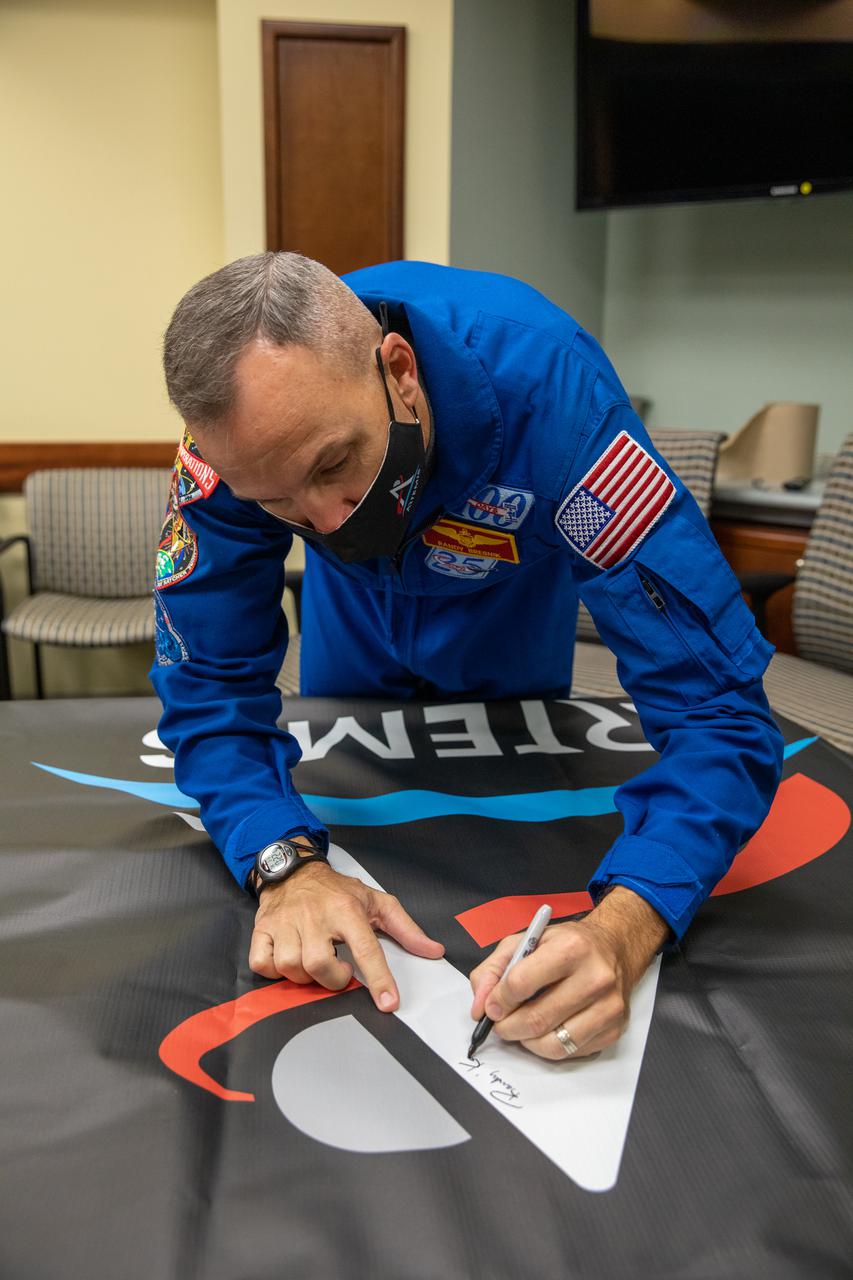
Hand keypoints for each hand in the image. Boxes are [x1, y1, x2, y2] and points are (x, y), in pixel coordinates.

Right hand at [248, 859, 444, 1011]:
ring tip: (316, 964)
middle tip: (340, 970)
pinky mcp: (263, 929)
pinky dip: (275, 971)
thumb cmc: (337, 891)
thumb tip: (433, 950)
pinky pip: (263, 964)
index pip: (366, 948)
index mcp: (347, 909)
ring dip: (306, 977)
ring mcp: (285, 922)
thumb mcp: (376, 902)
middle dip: (333, 979)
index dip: (378, 979)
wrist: (294, 870)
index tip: (388, 1003)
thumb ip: (406, 928)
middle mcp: (315, 915)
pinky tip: (289, 961)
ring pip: (291, 967)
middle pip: (319, 965)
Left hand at [468, 887, 667, 1059]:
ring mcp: (608, 1007)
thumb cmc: (567, 944)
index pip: (521, 983)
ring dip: (526, 1042)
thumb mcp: (527, 940)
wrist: (615, 947)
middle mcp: (595, 978)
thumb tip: (479, 1008)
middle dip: (507, 1027)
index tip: (491, 1007)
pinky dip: (549, 1047)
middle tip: (500, 1024)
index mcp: (571, 948)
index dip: (498, 1000)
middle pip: (536, 1019)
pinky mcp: (614, 1030)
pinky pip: (570, 1052)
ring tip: (521, 1029)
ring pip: (553, 1044)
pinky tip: (547, 1030)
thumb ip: (494, 969)